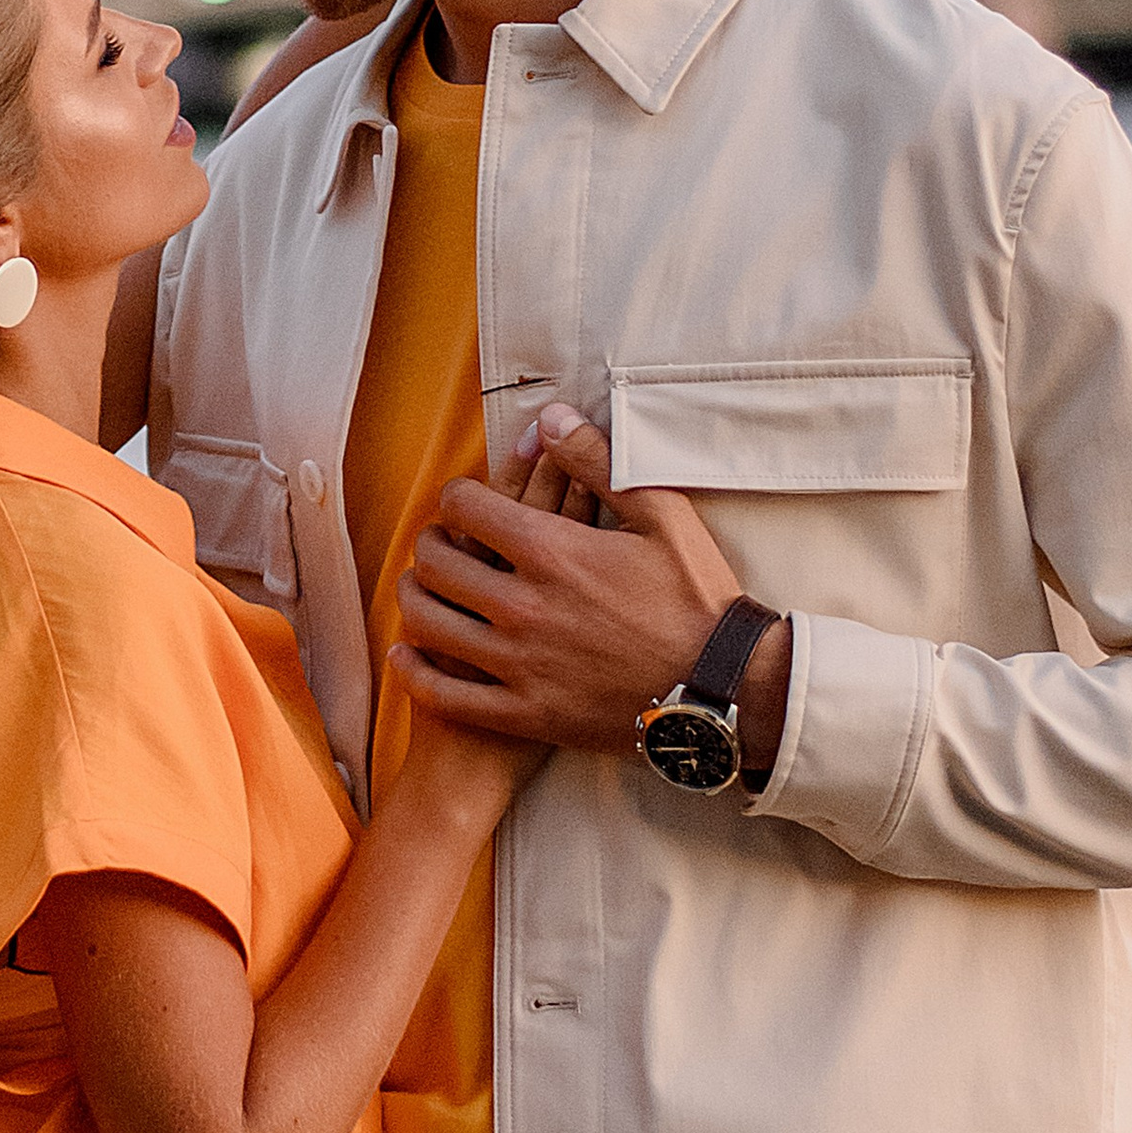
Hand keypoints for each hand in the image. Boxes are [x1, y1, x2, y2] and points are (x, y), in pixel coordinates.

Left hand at [392, 404, 764, 754]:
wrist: (723, 689)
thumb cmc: (697, 597)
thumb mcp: (662, 514)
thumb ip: (599, 461)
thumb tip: (549, 419)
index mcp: (552, 551)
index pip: (464, 509)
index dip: (456, 498)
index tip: (463, 503)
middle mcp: (523, 606)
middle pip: (435, 565)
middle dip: (428, 545)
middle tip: (436, 544)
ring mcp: (519, 664)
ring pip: (428, 625)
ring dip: (413, 600)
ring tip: (420, 590)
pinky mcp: (525, 713)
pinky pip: (446, 695)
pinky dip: (416, 673)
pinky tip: (408, 656)